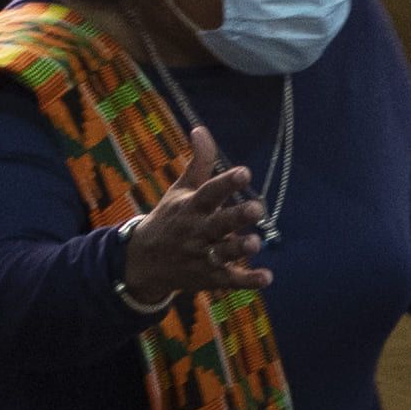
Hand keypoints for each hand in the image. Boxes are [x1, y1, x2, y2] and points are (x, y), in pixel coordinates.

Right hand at [119, 125, 271, 301]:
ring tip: (255, 243)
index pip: (209, 192)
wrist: (143, 262)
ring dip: (240, 248)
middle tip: (256, 209)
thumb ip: (199, 162)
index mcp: (192, 207)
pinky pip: (230, 280)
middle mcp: (197, 231)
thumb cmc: (170, 218)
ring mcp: (203, 255)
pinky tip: (267, 278)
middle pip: (219, 223)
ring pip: (224, 252)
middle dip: (236, 217)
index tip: (244, 172)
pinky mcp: (210, 276)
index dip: (226, 183)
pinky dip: (248, 280)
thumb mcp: (182, 190)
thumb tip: (200, 128)